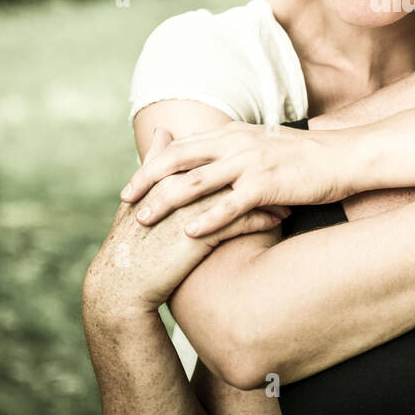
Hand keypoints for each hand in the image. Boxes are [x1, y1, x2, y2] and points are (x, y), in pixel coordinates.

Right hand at [83, 128, 289, 321]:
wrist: (123, 285)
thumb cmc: (134, 240)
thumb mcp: (142, 195)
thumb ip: (154, 161)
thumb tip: (163, 129)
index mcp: (168, 177)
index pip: (210, 156)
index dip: (237, 155)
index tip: (262, 153)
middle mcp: (180, 189)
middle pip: (229, 170)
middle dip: (259, 170)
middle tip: (286, 169)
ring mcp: (189, 212)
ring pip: (238, 194)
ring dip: (267, 194)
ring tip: (290, 196)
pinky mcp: (198, 237)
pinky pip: (238, 223)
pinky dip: (261, 219)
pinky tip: (278, 221)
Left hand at [118, 121, 351, 234]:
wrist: (345, 157)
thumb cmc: (306, 158)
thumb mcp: (264, 145)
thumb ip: (235, 151)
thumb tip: (213, 164)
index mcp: (232, 134)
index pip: (181, 146)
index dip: (152, 164)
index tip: (132, 183)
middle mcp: (236, 144)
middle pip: (178, 159)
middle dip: (147, 180)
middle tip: (124, 201)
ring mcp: (251, 163)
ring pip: (196, 182)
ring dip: (165, 201)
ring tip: (144, 219)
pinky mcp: (268, 184)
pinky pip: (229, 204)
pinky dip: (206, 219)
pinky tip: (189, 234)